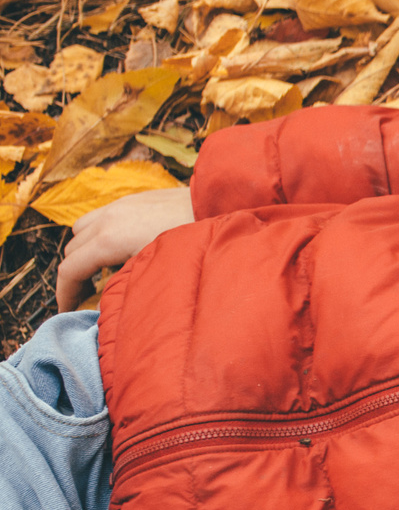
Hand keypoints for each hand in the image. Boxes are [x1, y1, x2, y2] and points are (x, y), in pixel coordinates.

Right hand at [57, 187, 192, 309]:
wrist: (221, 208)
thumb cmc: (193, 244)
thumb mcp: (155, 274)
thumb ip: (125, 286)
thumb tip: (109, 303)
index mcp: (108, 239)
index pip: (69, 269)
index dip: (65, 293)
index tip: (68, 310)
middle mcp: (107, 218)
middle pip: (73, 249)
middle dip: (75, 273)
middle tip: (87, 294)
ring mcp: (120, 205)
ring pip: (83, 229)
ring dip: (86, 250)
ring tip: (104, 270)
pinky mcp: (135, 198)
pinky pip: (102, 217)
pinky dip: (101, 234)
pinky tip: (125, 249)